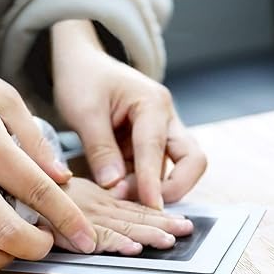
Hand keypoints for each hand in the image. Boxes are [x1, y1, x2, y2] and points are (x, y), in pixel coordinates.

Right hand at [0, 29, 95, 269]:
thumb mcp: (3, 97)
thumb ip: (35, 139)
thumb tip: (61, 176)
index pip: (39, 193)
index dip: (69, 221)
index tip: (86, 238)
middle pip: (6, 233)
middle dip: (38, 248)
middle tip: (50, 242)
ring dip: (2, 259)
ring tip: (18, 246)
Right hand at [38, 177, 193, 254]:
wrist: (16, 183)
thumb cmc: (44, 188)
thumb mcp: (75, 192)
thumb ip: (95, 201)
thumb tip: (117, 207)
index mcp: (99, 197)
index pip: (133, 207)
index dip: (157, 214)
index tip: (179, 219)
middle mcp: (97, 205)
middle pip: (134, 216)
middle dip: (162, 224)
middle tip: (186, 230)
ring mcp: (85, 216)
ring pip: (122, 227)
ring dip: (147, 234)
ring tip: (169, 241)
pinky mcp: (70, 228)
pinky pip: (96, 237)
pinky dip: (116, 243)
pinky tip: (133, 249)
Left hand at [51, 20, 206, 208]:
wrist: (82, 64)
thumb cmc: (83, 79)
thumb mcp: (85, 112)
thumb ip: (100, 149)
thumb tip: (115, 185)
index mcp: (152, 103)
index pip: (157, 149)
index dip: (152, 182)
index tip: (150, 209)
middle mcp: (165, 118)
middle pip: (192, 160)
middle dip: (176, 187)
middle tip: (147, 207)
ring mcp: (160, 130)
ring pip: (173, 168)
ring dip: (153, 187)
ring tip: (121, 198)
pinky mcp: (149, 142)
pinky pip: (154, 168)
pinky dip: (142, 183)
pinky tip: (120, 190)